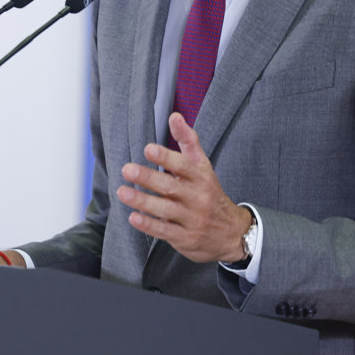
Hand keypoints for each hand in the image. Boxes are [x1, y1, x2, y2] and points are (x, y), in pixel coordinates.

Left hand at [117, 112, 251, 263]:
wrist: (232, 233)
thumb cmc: (210, 193)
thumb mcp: (203, 166)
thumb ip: (188, 141)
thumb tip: (174, 116)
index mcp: (202, 177)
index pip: (184, 166)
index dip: (166, 157)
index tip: (148, 149)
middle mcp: (198, 198)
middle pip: (171, 187)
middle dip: (148, 178)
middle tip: (127, 169)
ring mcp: (192, 219)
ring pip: (165, 210)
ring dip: (142, 201)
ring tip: (122, 192)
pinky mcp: (185, 238)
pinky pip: (165, 231)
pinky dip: (149, 225)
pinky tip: (133, 217)